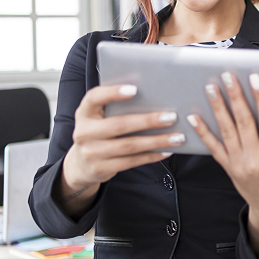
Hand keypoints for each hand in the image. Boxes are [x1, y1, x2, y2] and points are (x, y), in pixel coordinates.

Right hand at [60, 84, 183, 212]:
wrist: (81, 164)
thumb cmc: (98, 132)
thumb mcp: (98, 117)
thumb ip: (115, 108)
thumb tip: (152, 97)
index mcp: (84, 113)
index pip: (94, 98)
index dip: (113, 93)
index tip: (135, 89)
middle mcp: (84, 132)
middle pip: (119, 125)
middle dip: (148, 121)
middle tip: (171, 117)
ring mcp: (91, 152)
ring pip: (129, 146)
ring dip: (156, 141)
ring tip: (177, 137)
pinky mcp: (101, 168)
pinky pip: (131, 161)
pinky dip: (151, 156)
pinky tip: (167, 151)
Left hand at [189, 72, 258, 256]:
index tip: (254, 78)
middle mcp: (256, 158)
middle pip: (244, 121)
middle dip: (235, 96)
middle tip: (227, 76)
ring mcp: (239, 163)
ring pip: (226, 130)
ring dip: (218, 107)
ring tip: (211, 87)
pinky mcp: (228, 167)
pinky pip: (213, 147)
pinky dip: (203, 132)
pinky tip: (195, 117)